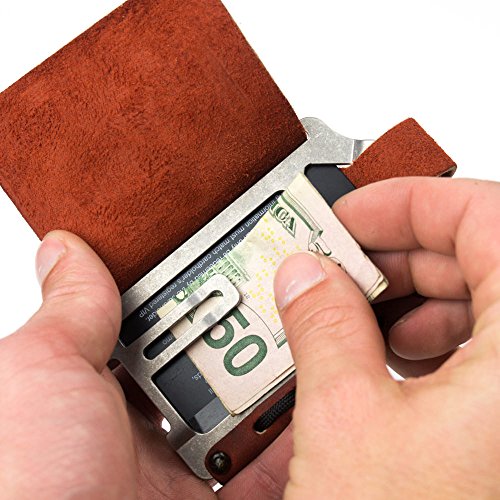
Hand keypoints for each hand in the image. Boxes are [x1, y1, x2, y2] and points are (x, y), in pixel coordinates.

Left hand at [0, 231, 288, 498]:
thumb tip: (65, 249)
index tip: (237, 262)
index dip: (199, 292)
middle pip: (214, 365)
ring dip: (279, 382)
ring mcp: (180, 469)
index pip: (162, 323)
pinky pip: (268, 467)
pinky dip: (294, 439)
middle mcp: (141, 426)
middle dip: (250, 333)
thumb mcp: (38, 372)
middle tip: (286, 299)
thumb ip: (69, 311)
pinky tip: (316, 404)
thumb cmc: (22, 481)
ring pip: (247, 412)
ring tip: (310, 341)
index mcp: (101, 388)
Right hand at [273, 177, 499, 497]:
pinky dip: (432, 344)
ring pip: (483, 304)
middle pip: (480, 255)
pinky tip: (387, 362)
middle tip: (336, 264)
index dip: (406, 201)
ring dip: (410, 302)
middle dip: (396, 255)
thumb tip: (304, 275)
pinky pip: (487, 351)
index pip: (482, 214)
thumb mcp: (349, 427)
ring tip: (351, 315)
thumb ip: (321, 328)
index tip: (350, 213)